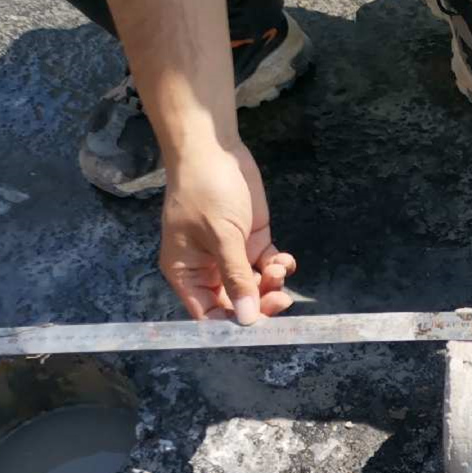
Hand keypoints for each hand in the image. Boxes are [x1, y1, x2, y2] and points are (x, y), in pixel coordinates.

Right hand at [159, 142, 295, 323]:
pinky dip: (279, 267)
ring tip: (279, 267)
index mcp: (187, 273)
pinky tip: (285, 258)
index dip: (232, 322)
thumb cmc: (205, 190)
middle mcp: (207, 270)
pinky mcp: (251, 242)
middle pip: (236, 304)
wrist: (215, 148)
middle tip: (282, 299)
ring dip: (271, 284)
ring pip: (256, 287)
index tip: (257, 324)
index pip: (208, 313)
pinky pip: (267, 267)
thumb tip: (245, 319)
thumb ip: (236, 277)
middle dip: (259, 303)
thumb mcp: (222, 236)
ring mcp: (231, 256)